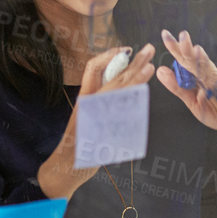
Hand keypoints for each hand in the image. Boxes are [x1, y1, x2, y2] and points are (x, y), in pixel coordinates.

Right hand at [37, 44, 154, 200]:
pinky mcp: (100, 131)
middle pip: (111, 77)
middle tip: (149, 50)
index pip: (94, 68)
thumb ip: (101, 104)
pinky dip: (130, 103)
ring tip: (150, 67)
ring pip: (116, 92)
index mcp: (85, 98)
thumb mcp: (88, 118)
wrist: (66, 168)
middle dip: (133, 62)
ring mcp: (92, 118)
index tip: (127, 49)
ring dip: (135, 78)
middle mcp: (87, 104)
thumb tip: (120, 89)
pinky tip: (141, 95)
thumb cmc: (79, 144)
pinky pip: (117, 114)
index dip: (110, 56)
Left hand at [157, 29, 216, 132]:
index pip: (185, 59)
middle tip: (182, 36)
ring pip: (212, 72)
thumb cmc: (214, 110)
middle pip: (196, 61)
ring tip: (197, 51)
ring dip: (205, 61)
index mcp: (197, 76)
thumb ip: (177, 86)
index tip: (165, 34)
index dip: (175, 47)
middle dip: (189, 49)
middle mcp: (209, 76)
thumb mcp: (191, 100)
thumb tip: (160, 70)